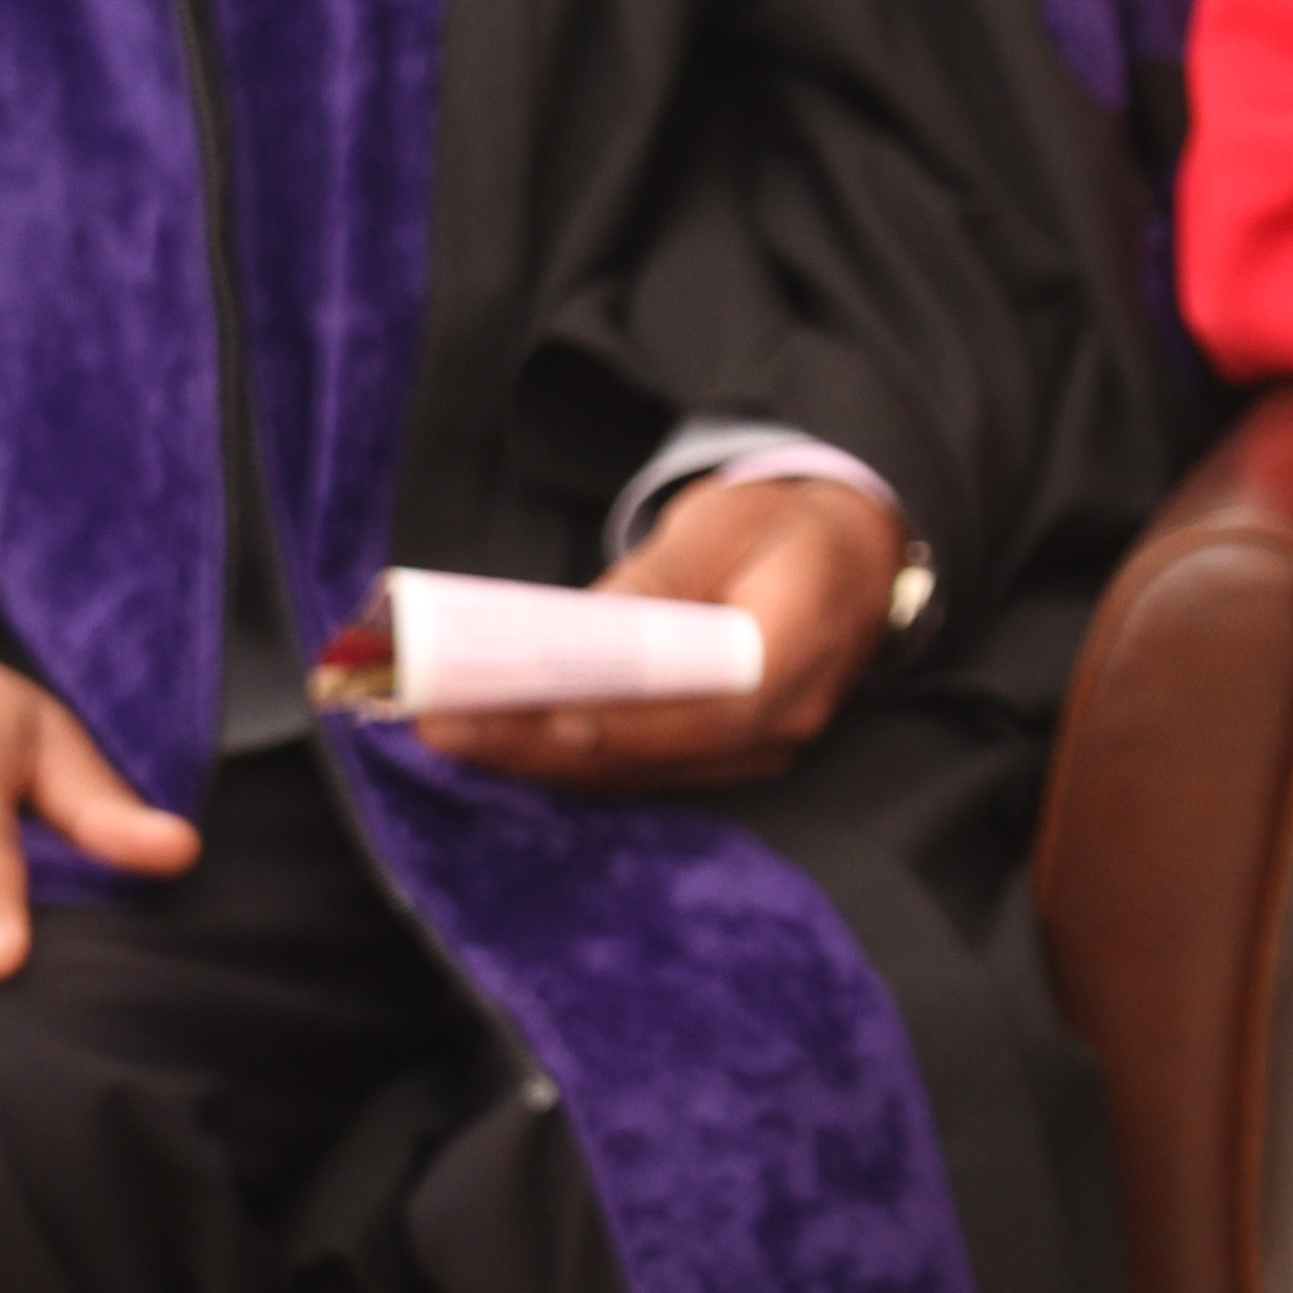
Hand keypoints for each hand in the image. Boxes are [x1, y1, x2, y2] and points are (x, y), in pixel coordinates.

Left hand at [418, 472, 901, 792]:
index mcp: (803, 636)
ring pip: (637, 772)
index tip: (551, 713)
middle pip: (660, 752)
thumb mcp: (724, 520)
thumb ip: (662, 576)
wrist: (846, 559)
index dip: (635, 719)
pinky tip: (492, 741)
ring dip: (537, 758)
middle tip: (448, 723)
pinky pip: (635, 769)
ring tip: (447, 731)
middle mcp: (787, 715)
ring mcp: (755, 749)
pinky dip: (561, 758)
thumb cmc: (781, 528)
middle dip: (546, 744)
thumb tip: (584, 627)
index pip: (722, 703)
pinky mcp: (717, 758)